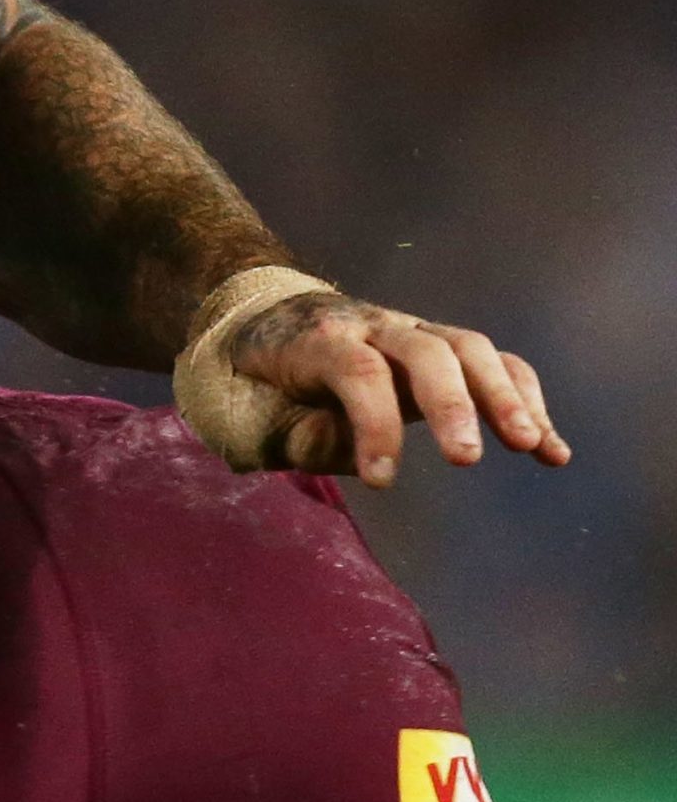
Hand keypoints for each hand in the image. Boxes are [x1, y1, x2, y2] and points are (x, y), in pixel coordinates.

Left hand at [221, 288, 571, 486]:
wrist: (266, 319)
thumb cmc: (257, 381)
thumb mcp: (250, 409)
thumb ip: (293, 432)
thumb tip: (354, 451)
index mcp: (317, 338)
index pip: (355, 371)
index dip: (373, 425)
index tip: (382, 482)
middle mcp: (372, 326)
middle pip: (424, 350)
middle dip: (449, 402)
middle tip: (466, 460)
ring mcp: (411, 332)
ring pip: (468, 348)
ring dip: (505, 397)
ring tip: (534, 448)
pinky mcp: (441, 349)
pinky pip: (494, 364)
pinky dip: (527, 401)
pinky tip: (552, 453)